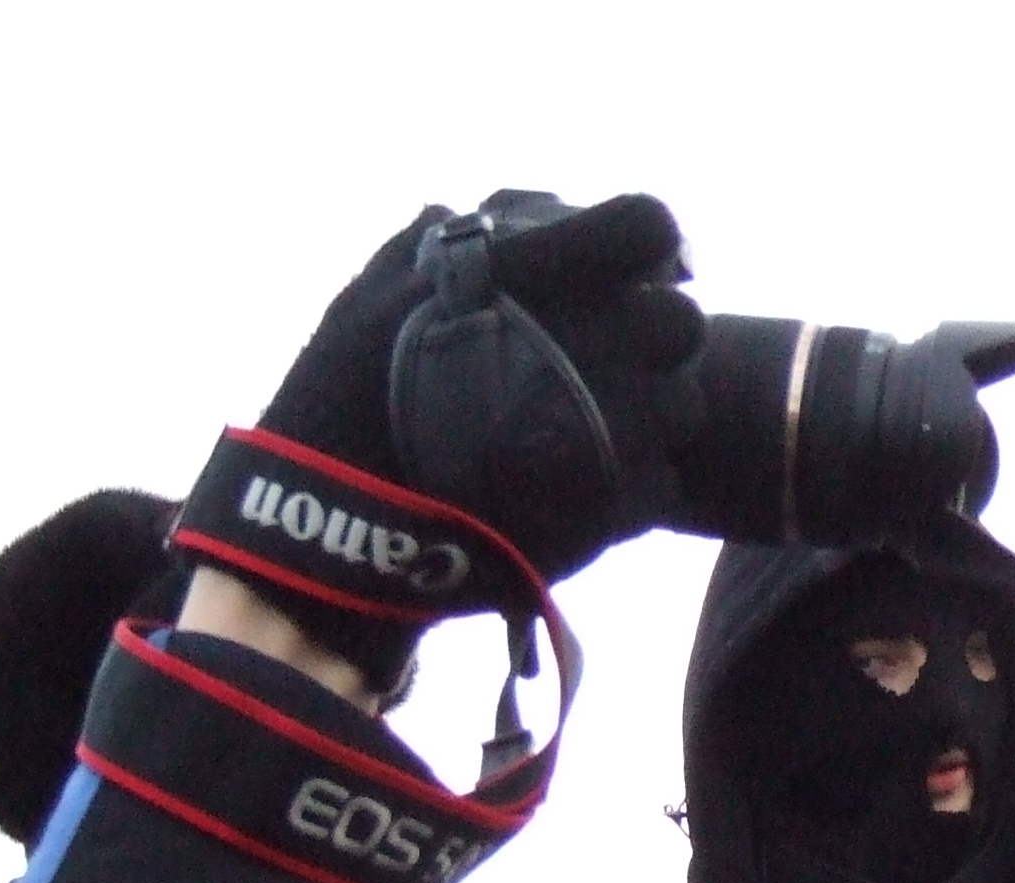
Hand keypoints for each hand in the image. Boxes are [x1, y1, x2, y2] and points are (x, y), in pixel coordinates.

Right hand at [178, 192, 700, 694]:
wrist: (332, 533)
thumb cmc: (343, 406)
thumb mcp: (377, 295)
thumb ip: (443, 246)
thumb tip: (473, 217)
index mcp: (534, 272)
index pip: (649, 224)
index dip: (650, 247)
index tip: (633, 274)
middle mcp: (590, 339)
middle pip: (681, 321)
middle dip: (653, 342)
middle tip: (609, 366)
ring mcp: (615, 427)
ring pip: (682, 407)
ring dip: (650, 419)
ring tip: (585, 438)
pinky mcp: (619, 509)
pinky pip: (663, 483)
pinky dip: (633, 489)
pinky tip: (581, 495)